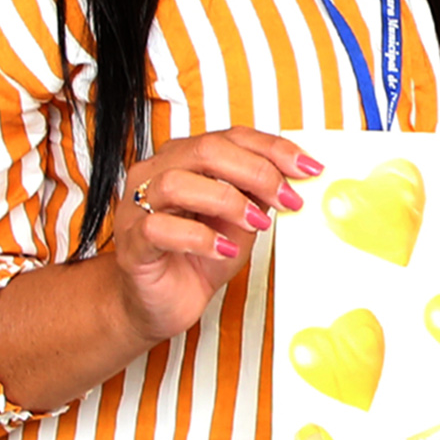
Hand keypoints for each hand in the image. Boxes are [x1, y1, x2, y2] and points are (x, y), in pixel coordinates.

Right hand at [114, 128, 318, 344]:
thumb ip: (259, 194)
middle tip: (288, 198)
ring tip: (257, 224)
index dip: (273, 149)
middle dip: (256, 171)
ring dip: (228, 201)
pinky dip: (199, 238)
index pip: (231, 136)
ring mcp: (137, 207)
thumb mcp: (240, 221)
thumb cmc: (197, 257)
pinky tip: (224, 250)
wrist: (162, 303)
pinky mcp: (131, 243)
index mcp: (185, 158)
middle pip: (206, 150)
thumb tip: (296, 176)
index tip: (308, 168)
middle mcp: (157, 173)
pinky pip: (159, 229)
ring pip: (177, 183)